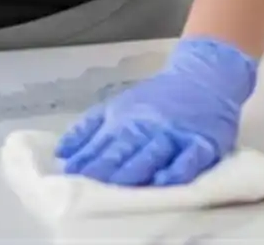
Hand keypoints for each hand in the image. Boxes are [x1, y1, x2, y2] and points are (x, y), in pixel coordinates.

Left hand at [56, 36, 257, 186]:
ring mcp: (174, 134)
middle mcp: (146, 126)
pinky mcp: (201, 142)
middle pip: (124, 149)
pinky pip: (189, 158)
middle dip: (106, 166)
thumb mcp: (117, 107)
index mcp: (124, 119)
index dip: (87, 158)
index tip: (70, 174)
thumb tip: (61, 152)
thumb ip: (89, 129)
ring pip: (152, 153)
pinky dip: (177, 170)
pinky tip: (165, 182)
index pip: (102, 143)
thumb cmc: (156, 98)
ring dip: (134, 170)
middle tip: (88, 182)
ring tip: (117, 186)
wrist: (201, 77)